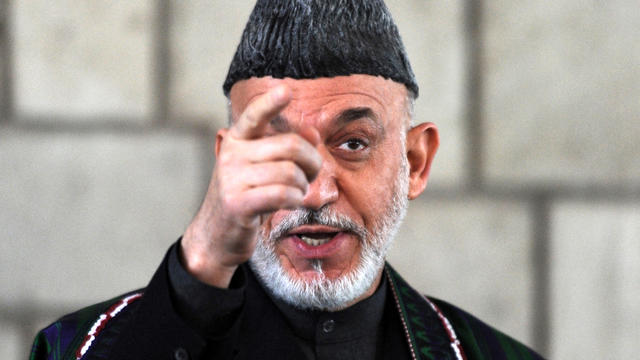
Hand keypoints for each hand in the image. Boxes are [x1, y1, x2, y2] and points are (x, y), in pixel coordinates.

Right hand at [181, 85, 321, 287]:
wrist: (215, 234)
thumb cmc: (246, 196)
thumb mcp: (263, 168)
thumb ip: (287, 148)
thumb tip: (313, 133)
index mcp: (236, 140)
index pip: (254, 115)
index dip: (270, 103)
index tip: (286, 89)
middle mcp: (232, 154)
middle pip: (291, 146)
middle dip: (312, 161)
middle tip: (312, 175)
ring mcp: (232, 179)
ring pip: (290, 173)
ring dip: (303, 186)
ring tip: (297, 193)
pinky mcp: (238, 204)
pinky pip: (283, 194)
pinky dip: (296, 199)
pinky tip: (292, 203)